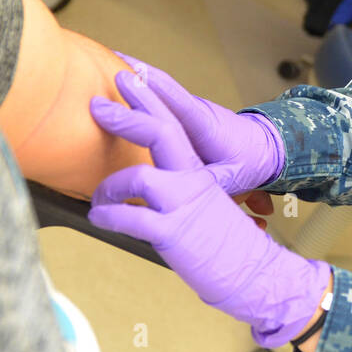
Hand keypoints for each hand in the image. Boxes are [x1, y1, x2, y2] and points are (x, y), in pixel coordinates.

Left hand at [88, 72, 329, 346]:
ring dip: (108, 186)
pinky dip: (107, 215)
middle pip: (161, 133)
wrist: (253, 271)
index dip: (148, 100)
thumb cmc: (224, 245)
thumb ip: (176, 191)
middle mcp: (192, 182)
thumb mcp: (203, 206)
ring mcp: (183, 206)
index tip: (128, 80)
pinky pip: (129, 217)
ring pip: (139, 176)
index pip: (173, 125)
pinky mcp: (173, 233)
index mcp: (198, 172)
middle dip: (127, 115)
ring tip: (98, 197)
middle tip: (97, 103)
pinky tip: (99, 217)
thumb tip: (145, 189)